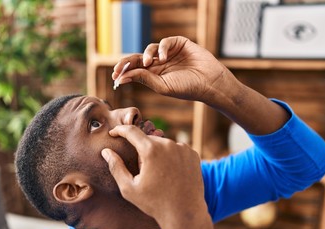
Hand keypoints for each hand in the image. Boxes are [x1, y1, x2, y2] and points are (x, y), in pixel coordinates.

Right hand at [101, 125, 225, 228]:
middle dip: (141, 149)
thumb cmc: (154, 203)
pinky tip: (169, 173)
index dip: (120, 130)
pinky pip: (176, 149)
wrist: (184, 213)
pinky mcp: (193, 154)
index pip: (131, 131)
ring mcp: (183, 149)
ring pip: (163, 144)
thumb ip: (116, 167)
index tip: (113, 133)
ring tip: (157, 174)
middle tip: (141, 170)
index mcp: (151, 150)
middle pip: (148, 139)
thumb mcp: (129, 188)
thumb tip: (106, 151)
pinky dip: (170, 156)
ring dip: (156, 152)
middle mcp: (168, 144)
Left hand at [112, 36, 236, 102]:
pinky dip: (161, 48)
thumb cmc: (188, 88)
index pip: (135, 71)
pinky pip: (165, 42)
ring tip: (148, 63)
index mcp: (155, 75)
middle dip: (126, 62)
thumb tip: (123, 76)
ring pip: (149, 50)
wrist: (209, 83)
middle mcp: (160, 64)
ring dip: (145, 55)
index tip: (115, 77)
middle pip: (138, 59)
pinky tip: (163, 57)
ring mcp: (169, 53)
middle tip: (118, 67)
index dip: (124, 72)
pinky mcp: (179, 44)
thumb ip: (144, 79)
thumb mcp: (162, 86)